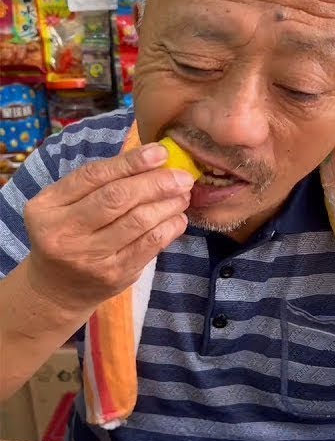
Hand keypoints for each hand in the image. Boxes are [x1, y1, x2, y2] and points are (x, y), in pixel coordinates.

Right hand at [22, 143, 192, 314]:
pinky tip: (178, 218)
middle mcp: (63, 233)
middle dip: (156, 183)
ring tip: (183, 195)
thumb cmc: (67, 234)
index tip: (160, 152)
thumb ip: (98, 183)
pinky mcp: (114, 274)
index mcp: (46, 207)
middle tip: (182, 176)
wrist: (56, 288)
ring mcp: (89, 257)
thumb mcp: (65, 206)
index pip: (93, 176)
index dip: (130, 162)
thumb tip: (151, 156)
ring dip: (168, 204)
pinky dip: (170, 226)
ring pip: (139, 221)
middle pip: (118, 198)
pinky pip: (151, 244)